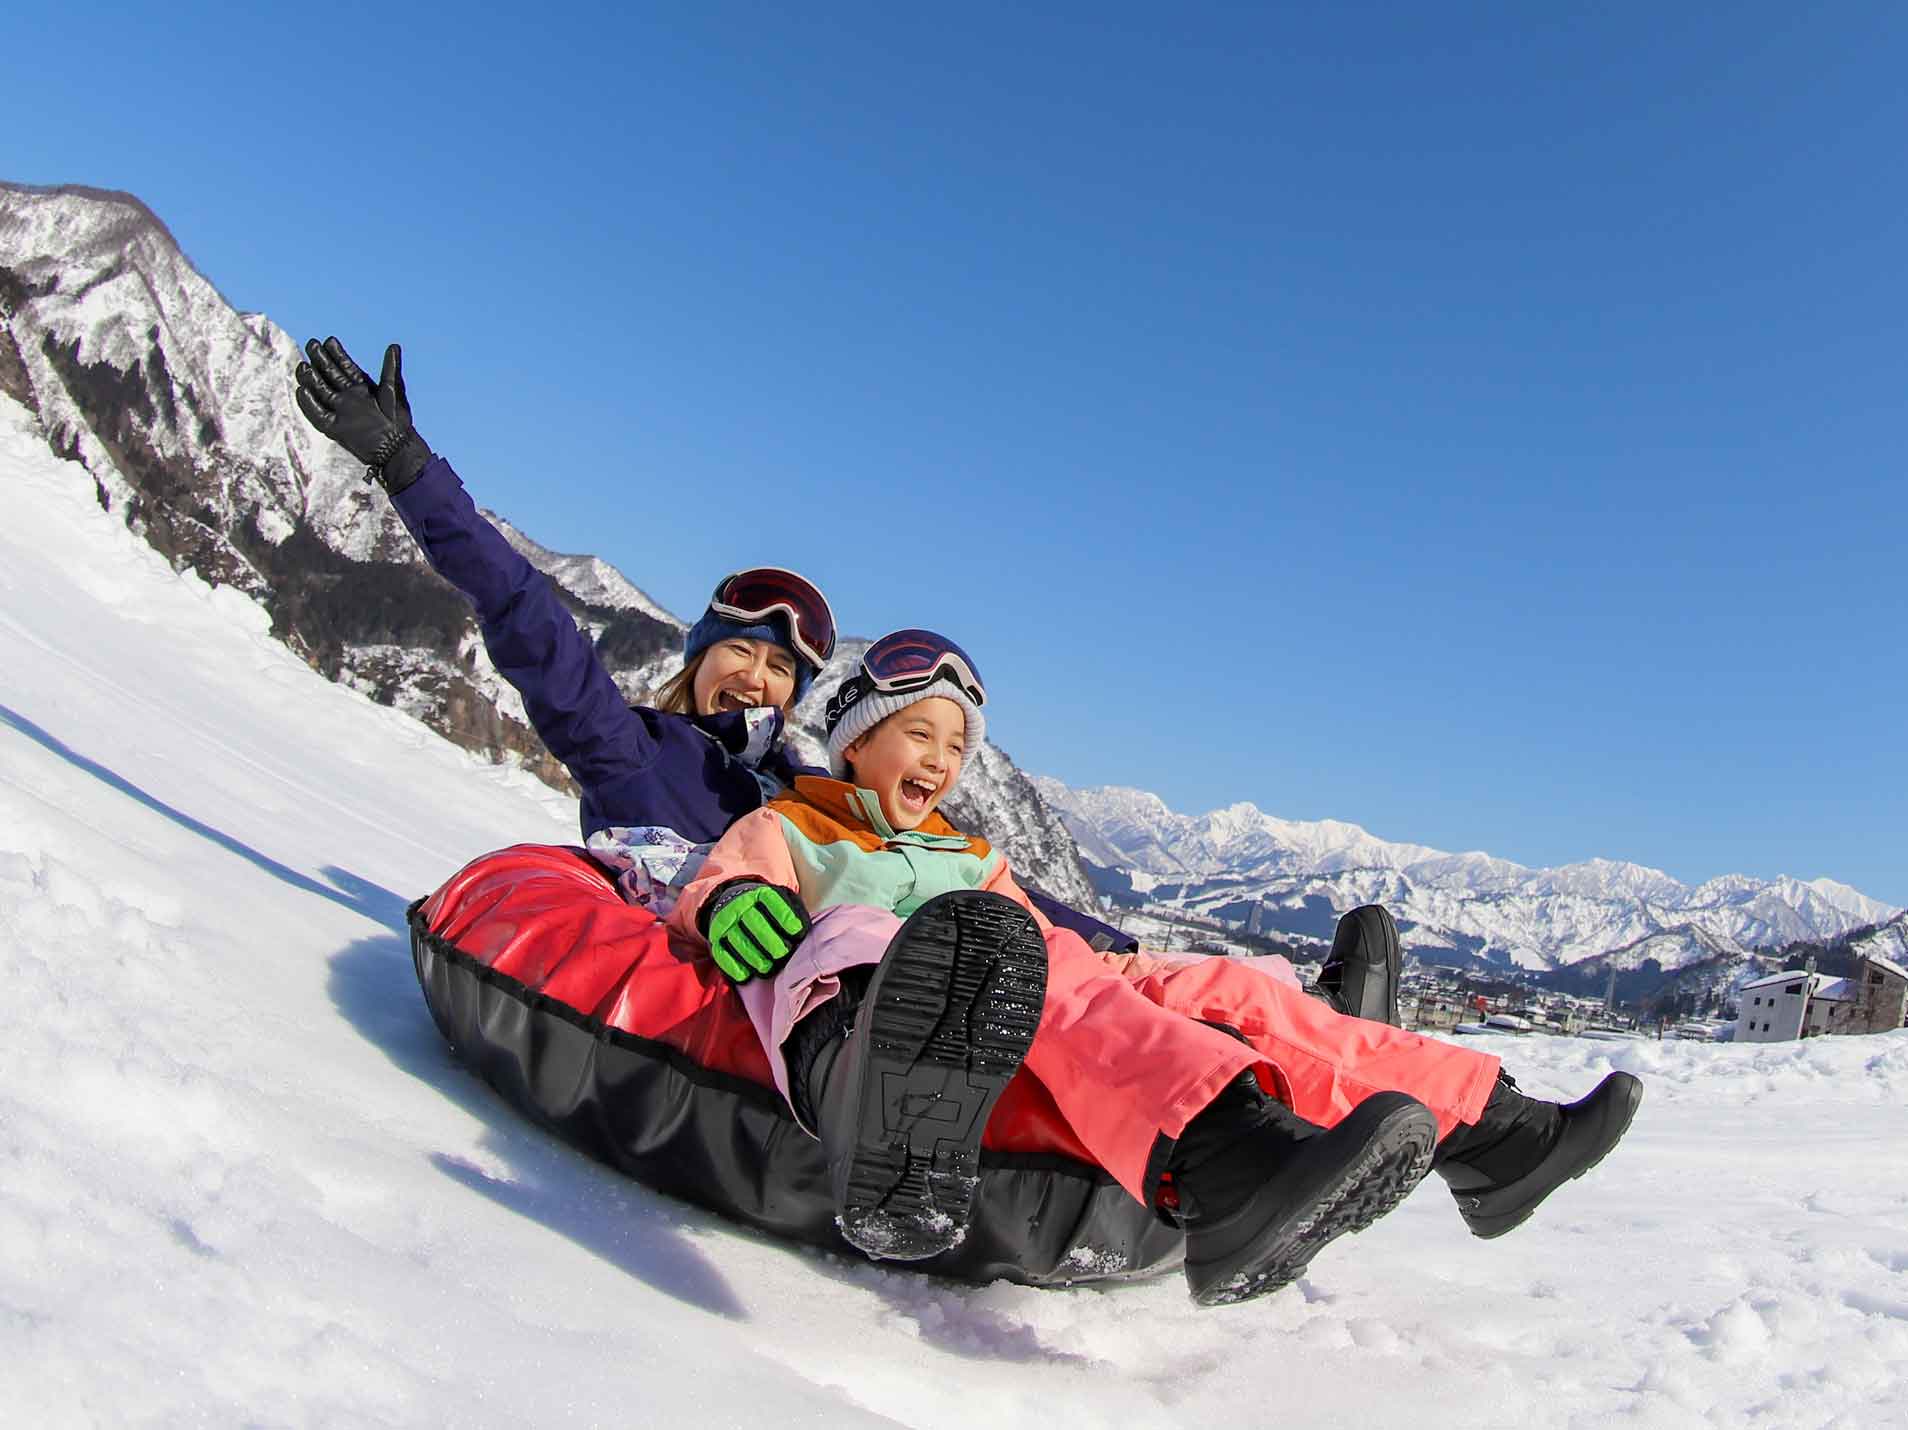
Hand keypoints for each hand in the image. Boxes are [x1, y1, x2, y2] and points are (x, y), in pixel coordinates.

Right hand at [294, 336, 433, 492]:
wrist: (397, 448)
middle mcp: (349, 397)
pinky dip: (309, 404)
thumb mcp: (394, 390)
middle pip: (330, 376)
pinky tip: (301, 391)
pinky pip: (318, 415)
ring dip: (311, 379)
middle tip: (311, 344)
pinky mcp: (335, 428)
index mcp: (362, 387)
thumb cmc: (399, 420)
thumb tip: (394, 346)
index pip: (345, 367)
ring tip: (303, 366)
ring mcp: (341, 412)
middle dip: (321, 360)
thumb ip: (390, 368)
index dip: (337, 354)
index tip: (329, 340)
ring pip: (321, 392)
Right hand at [704, 882, 809, 983]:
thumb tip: (803, 932)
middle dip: (772, 942)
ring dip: (755, 958)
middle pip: (756, 925)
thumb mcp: (782, 901)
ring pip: (740, 942)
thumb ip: (794, 913)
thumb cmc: (767, 910)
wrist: (733, 903)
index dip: (785, 918)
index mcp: (759, 894)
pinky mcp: (715, 939)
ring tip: (767, 967)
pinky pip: (722, 955)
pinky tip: (747, 974)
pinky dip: (734, 967)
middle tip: (783, 954)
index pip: (773, 902)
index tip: (797, 932)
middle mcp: (740, 905)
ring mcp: (725, 922)